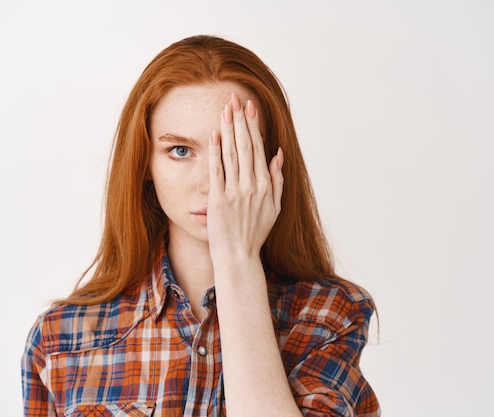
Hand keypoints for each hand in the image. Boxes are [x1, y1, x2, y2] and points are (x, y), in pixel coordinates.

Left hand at [207, 92, 283, 260]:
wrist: (238, 256)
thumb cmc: (255, 233)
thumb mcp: (275, 207)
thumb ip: (277, 180)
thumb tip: (278, 154)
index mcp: (266, 185)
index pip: (259, 148)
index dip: (253, 126)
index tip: (249, 107)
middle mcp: (252, 186)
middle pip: (245, 146)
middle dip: (240, 120)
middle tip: (235, 98)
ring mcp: (235, 192)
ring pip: (232, 154)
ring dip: (228, 130)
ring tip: (225, 109)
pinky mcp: (218, 199)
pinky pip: (217, 171)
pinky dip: (216, 152)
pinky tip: (214, 135)